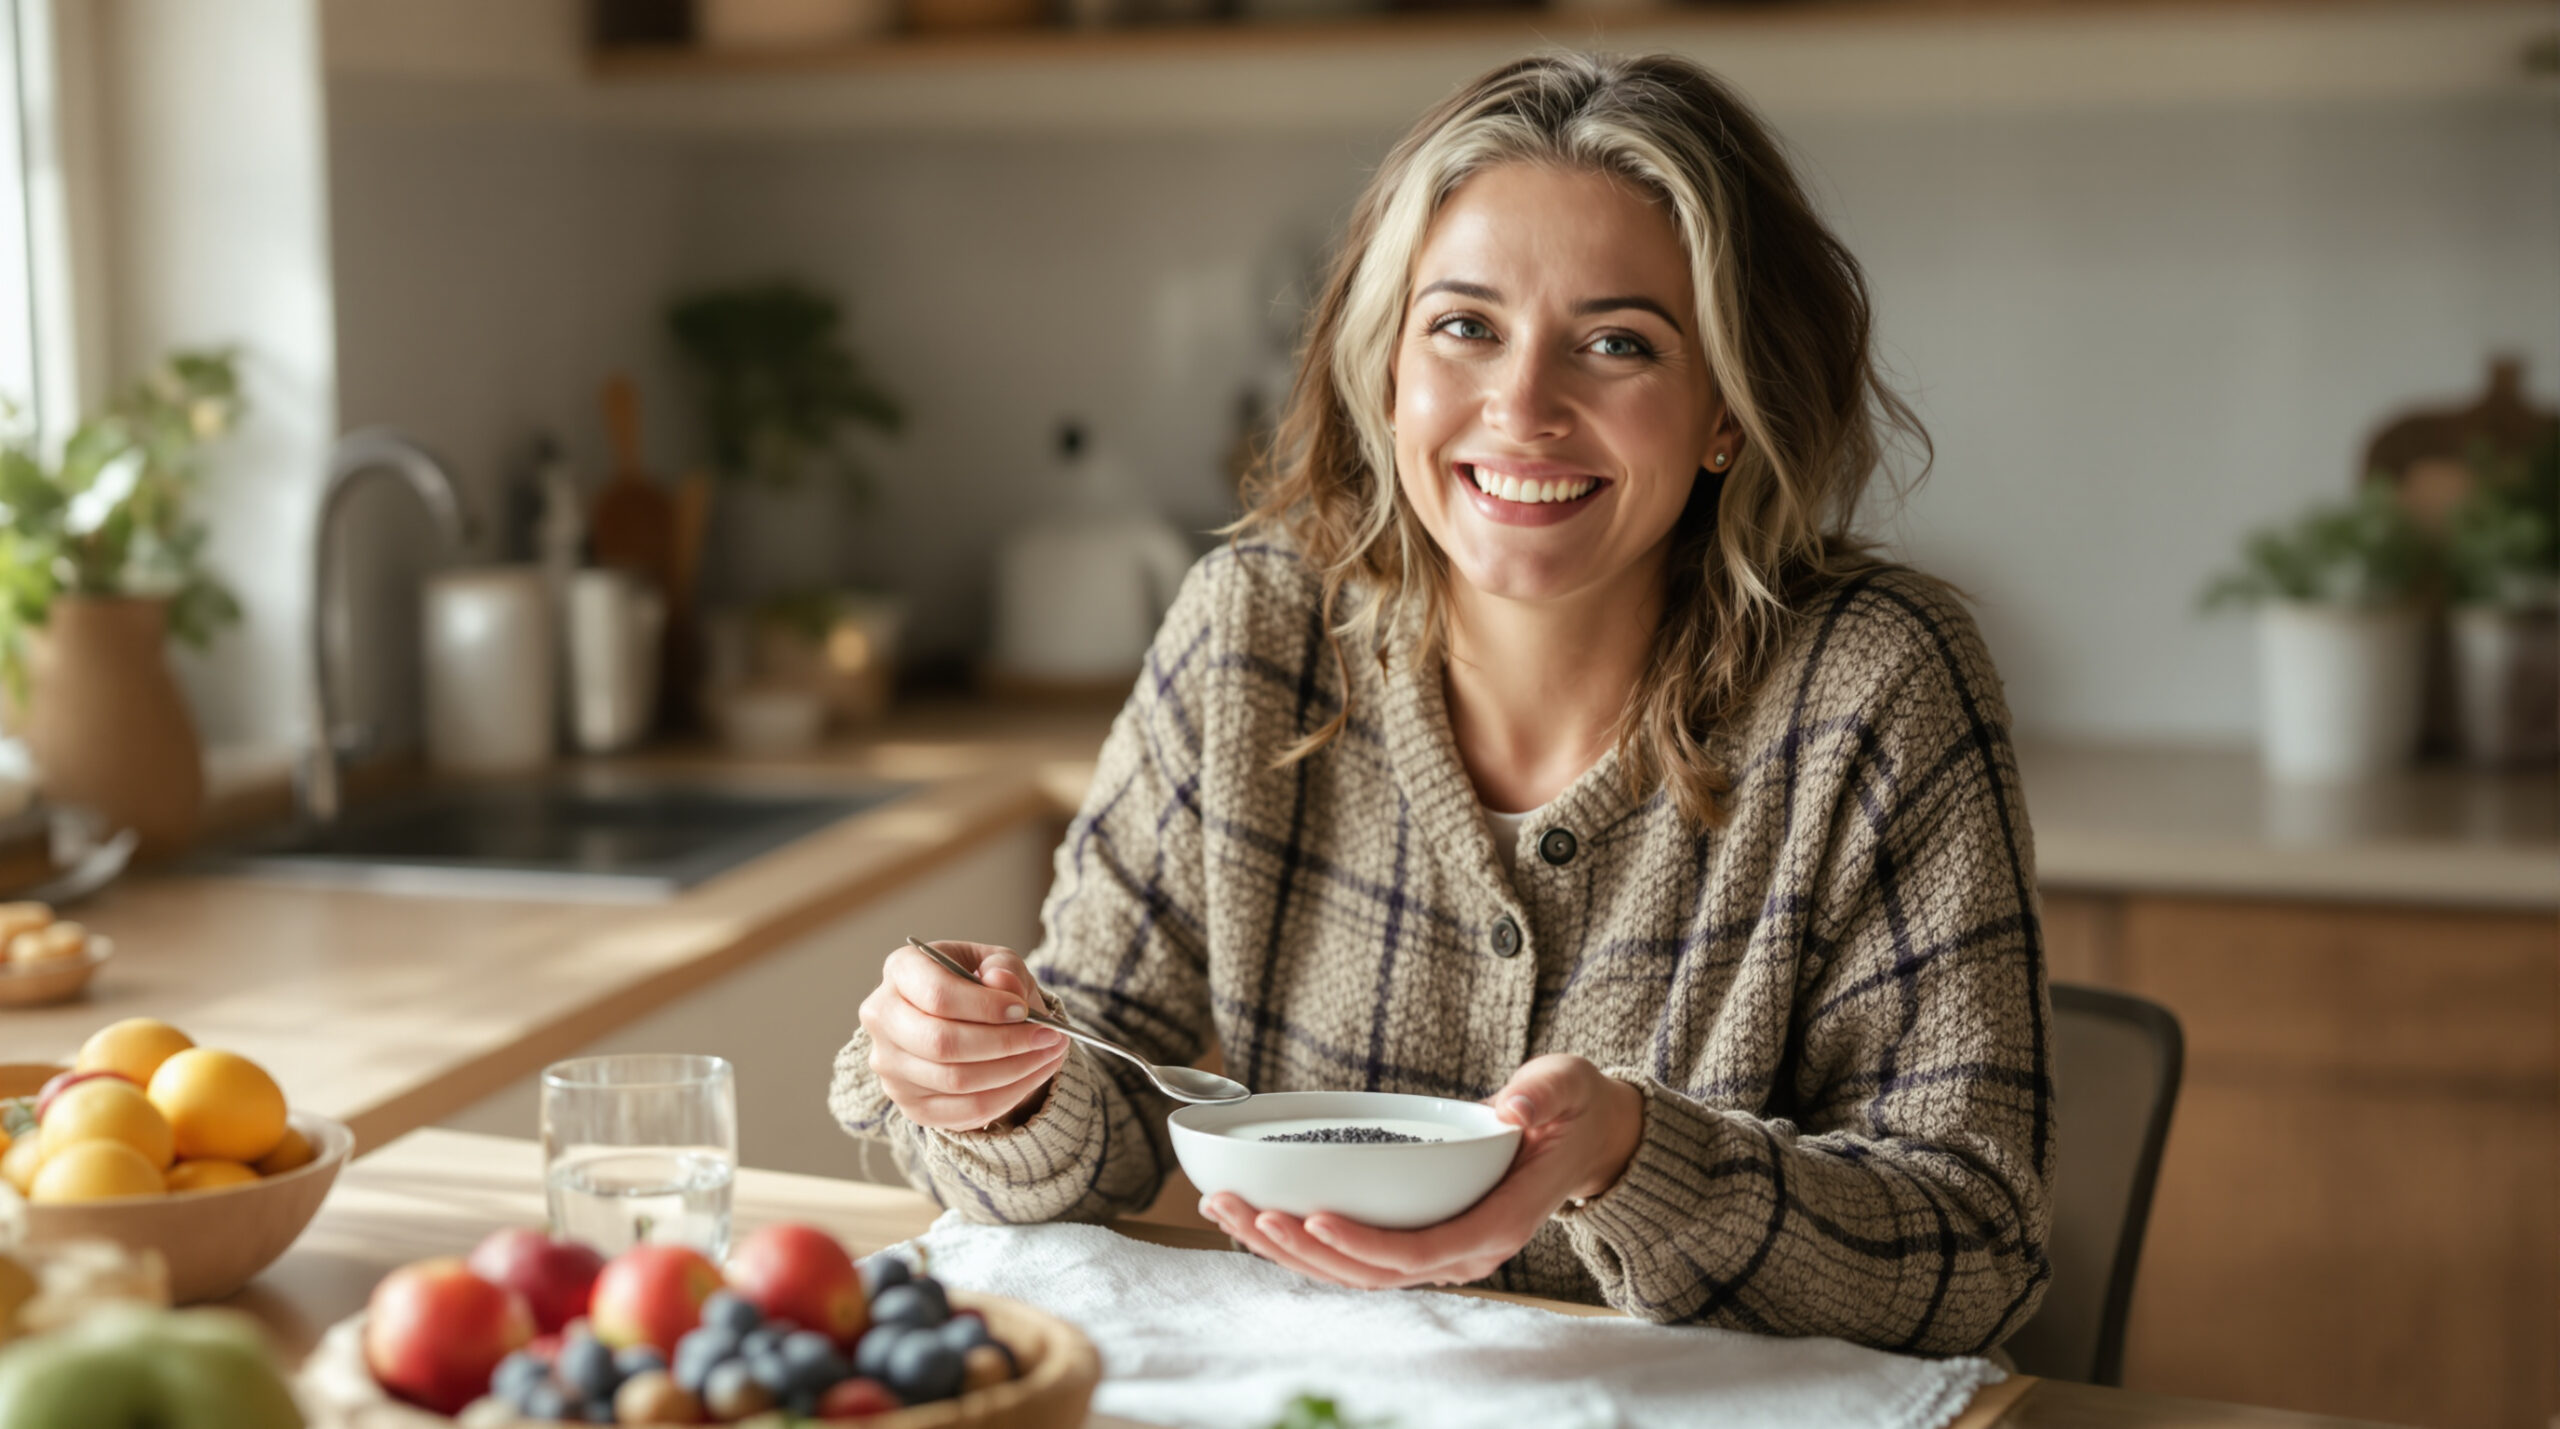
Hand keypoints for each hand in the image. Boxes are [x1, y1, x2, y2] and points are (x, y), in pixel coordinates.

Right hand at [859, 940, 1070, 1130]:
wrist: (969, 1020)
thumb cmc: (981, 984)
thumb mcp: (997, 962)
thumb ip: (1003, 967)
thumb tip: (1002, 983)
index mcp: (901, 970)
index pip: (936, 995)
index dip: (984, 1006)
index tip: (1023, 1010)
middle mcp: (883, 1018)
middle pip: (941, 1043)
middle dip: (1005, 1043)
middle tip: (1050, 1036)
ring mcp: (891, 1067)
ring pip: (955, 1081)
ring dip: (1015, 1071)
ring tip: (1051, 1053)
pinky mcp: (909, 1104)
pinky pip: (964, 1111)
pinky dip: (1008, 1096)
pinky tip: (1033, 1076)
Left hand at [1200, 1054, 1643, 1289]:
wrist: (1580, 1140)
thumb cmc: (1568, 1112)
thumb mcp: (1566, 1088)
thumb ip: (1542, 1095)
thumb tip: (1514, 1106)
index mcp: (1497, 1225)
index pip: (1420, 1251)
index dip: (1363, 1243)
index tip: (1313, 1216)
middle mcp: (1462, 1252)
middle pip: (1371, 1273)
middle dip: (1302, 1249)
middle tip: (1243, 1210)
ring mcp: (1438, 1252)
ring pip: (1352, 1272)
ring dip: (1286, 1250)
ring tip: (1226, 1212)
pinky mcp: (1416, 1239)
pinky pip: (1352, 1256)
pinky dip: (1301, 1241)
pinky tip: (1253, 1215)